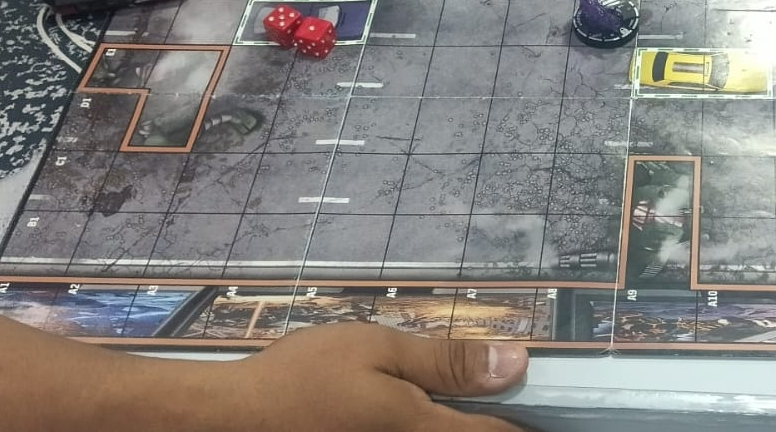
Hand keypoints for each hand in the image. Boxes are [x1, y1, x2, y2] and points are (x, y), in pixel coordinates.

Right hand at [219, 324, 528, 430]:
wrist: (229, 419)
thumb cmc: (302, 378)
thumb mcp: (379, 351)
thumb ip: (449, 361)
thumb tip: (516, 363)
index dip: (529, 422)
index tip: (546, 405)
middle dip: (491, 422)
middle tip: (501, 397)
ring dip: (459, 425)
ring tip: (460, 402)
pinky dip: (428, 429)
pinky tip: (418, 412)